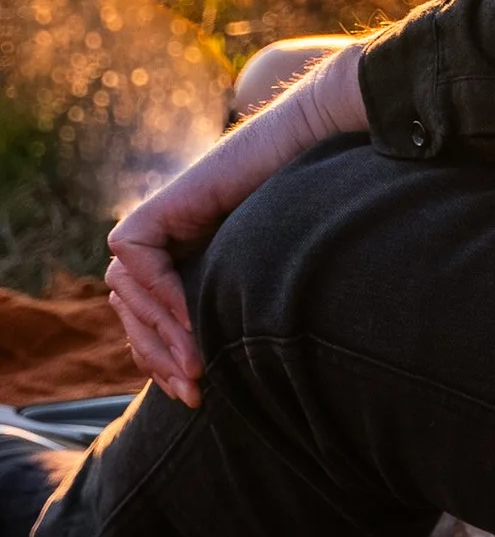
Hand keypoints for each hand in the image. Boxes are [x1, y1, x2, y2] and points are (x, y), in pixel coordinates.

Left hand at [107, 39, 370, 405]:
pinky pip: (133, 255)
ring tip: (200, 365)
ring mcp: (166, 220)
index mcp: (199, 259)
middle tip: (195, 393)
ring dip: (158, 336)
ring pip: (125, 289)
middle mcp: (177, 240)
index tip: (198, 396)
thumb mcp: (277, 279)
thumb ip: (249, 310)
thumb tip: (242, 378)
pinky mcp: (162, 203)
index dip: (165, 362)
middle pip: (134, 311)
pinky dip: (159, 290)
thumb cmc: (328, 208)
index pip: (154, 322)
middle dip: (158, 359)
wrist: (328, 140)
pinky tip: (196, 318)